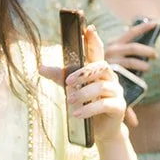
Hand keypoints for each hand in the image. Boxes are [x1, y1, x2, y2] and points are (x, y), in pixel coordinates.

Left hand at [62, 26, 127, 140]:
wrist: (100, 130)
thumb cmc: (87, 106)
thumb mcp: (72, 89)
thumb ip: (59, 77)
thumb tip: (40, 67)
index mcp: (98, 72)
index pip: (97, 52)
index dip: (94, 40)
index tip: (89, 28)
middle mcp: (110, 79)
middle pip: (101, 66)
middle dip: (84, 72)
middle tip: (67, 81)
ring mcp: (116, 93)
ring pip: (101, 87)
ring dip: (83, 93)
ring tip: (70, 101)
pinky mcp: (119, 108)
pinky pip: (105, 105)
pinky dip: (89, 109)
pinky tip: (77, 113)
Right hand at [104, 19, 159, 75]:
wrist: (93, 78)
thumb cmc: (111, 65)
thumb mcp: (118, 53)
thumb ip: (129, 49)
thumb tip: (150, 49)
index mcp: (115, 43)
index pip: (131, 32)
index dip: (144, 27)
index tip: (156, 23)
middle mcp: (111, 50)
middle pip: (133, 48)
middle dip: (147, 50)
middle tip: (155, 55)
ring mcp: (110, 61)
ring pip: (130, 61)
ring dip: (143, 65)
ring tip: (148, 67)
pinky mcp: (110, 73)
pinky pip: (126, 74)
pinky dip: (135, 75)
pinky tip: (139, 78)